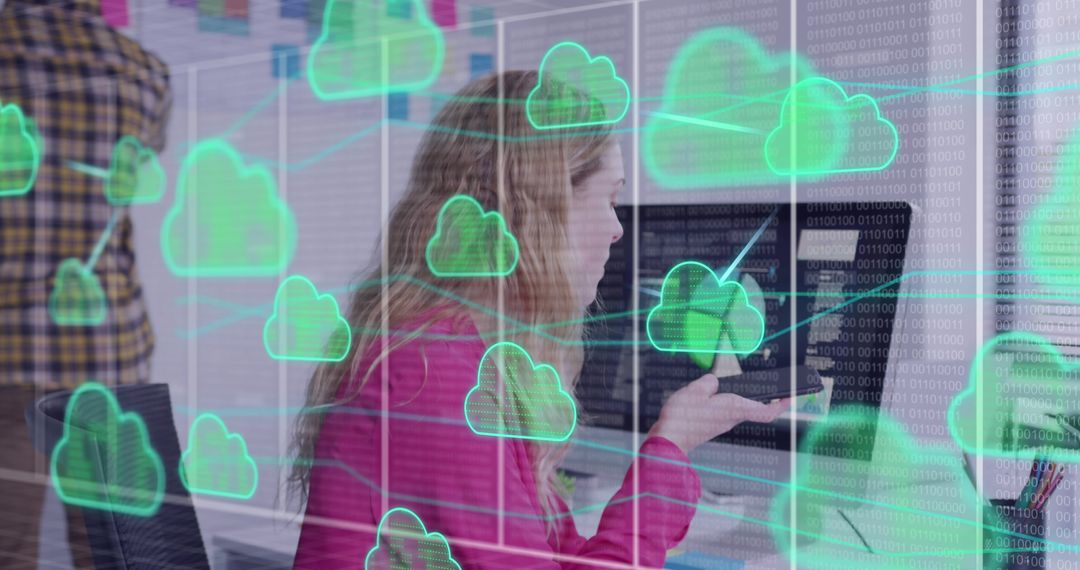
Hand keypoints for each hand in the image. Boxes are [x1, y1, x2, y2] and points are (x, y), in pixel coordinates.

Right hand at [648, 374, 789, 454]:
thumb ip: (709, 382)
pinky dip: (723, 402)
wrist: (667, 440)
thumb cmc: (682, 419)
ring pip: (737, 409)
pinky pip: (722, 411)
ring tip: (737, 385)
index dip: (782, 405)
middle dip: (763, 398)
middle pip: (753, 408)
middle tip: (772, 387)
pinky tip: (711, 394)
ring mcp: (720, 424)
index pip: (766, 411)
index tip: (792, 397)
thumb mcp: (696, 389)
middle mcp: (731, 418)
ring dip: (740, 398)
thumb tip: (714, 382)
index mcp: (734, 408)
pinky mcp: (709, 425)